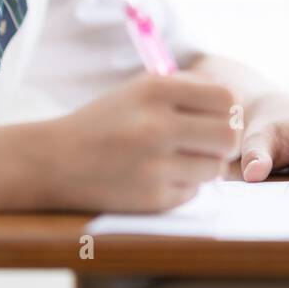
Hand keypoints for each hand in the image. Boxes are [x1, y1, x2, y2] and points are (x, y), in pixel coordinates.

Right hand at [39, 71, 240, 212]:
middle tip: (207, 143)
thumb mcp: (140, 89)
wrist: (54, 160)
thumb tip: (235, 102)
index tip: (217, 116)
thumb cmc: (106, 120)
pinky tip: (155, 177)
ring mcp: (154, 166)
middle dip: (224, 142)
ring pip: (214, 169)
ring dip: (202, 166)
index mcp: (155, 90)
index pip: (226, 98)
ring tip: (174, 159)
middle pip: (229, 137)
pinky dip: (182, 187)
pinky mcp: (151, 199)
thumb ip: (187, 88)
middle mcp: (156, 126)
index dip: (229, 109)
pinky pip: (192, 193)